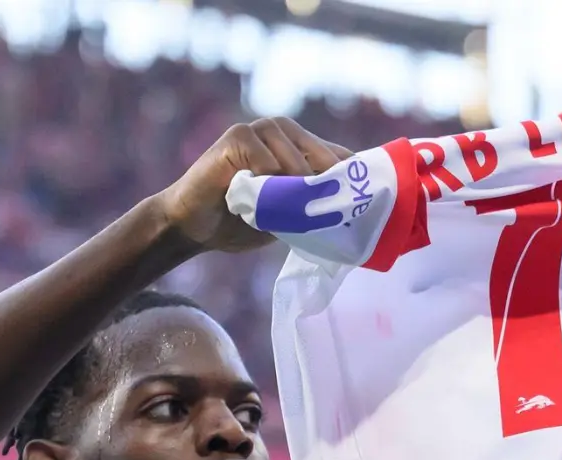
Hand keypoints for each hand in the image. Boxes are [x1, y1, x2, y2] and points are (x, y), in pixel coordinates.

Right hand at [155, 117, 349, 253]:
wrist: (196, 226)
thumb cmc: (242, 220)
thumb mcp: (287, 213)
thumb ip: (312, 204)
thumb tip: (353, 211)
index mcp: (299, 146)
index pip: (339, 156)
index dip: (353, 180)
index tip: (365, 205)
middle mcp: (281, 131)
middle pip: (324, 156)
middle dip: (328, 187)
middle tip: (329, 213)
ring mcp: (258, 130)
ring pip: (297, 161)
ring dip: (296, 190)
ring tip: (286, 212)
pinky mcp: (236, 137)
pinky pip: (267, 162)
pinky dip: (267, 183)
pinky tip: (254, 197)